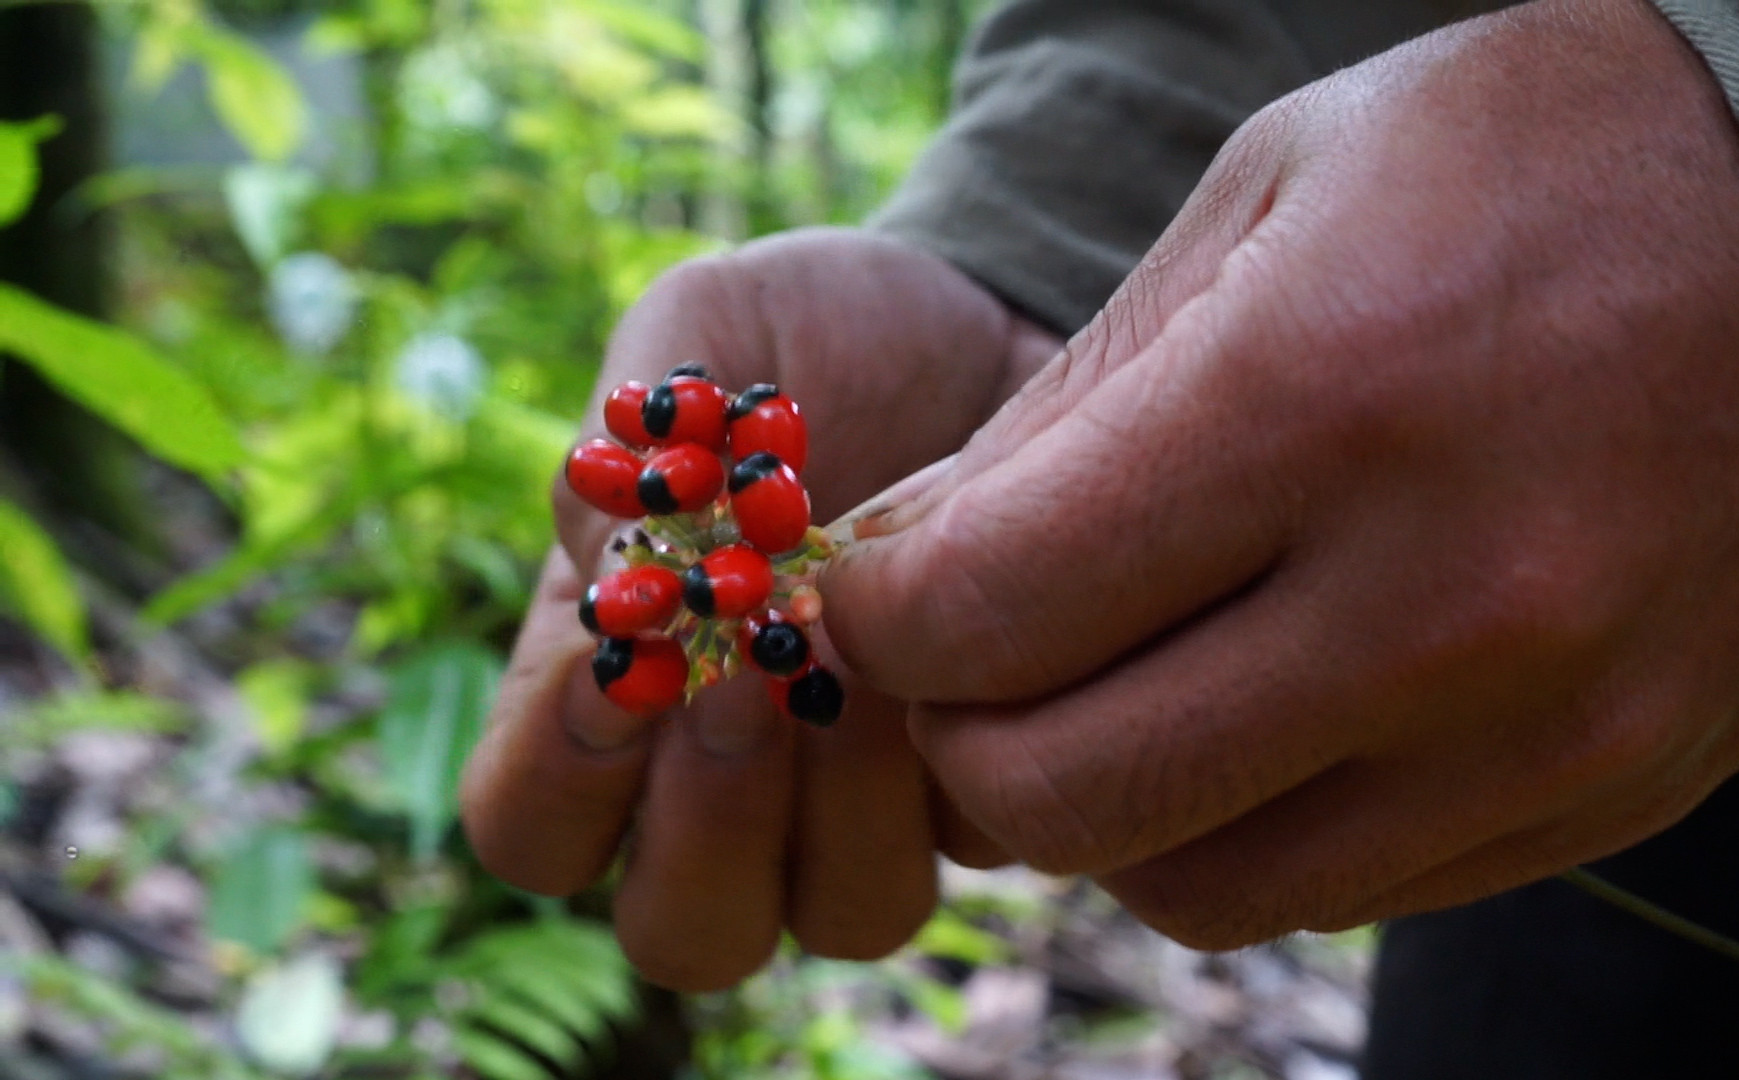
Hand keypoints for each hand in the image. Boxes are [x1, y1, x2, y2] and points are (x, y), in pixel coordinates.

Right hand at [459, 228, 1059, 988]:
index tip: (611, 658)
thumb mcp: (706, 334)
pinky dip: (981, 754)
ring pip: (848, 916)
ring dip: (850, 812)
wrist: (987, 320)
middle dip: (708, 829)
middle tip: (749, 686)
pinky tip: (986, 638)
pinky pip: (989, 836)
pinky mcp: (996, 773)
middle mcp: (737, 779)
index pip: (530, 824)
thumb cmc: (814, 332)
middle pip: (685, 928)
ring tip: (872, 660)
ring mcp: (873, 797)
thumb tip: (612, 567)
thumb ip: (635, 437)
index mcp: (619, 691)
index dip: (555, 775)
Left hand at [820, 0, 1738, 947]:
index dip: (881, 618)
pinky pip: (1339, 891)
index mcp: (1327, 397)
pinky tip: (1258, 711)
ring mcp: (1540, 732)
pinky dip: (1245, 827)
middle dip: (962, 736)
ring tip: (1116, 685)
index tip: (880, 587)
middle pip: (1067, 797)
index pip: (990, 612)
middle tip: (970, 656)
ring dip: (1102, 806)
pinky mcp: (1601, 802)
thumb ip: (1067, 405)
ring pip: (1193, 886)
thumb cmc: (1532, 170)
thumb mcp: (1272, 199)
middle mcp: (1441, 602)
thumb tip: (905, 565)